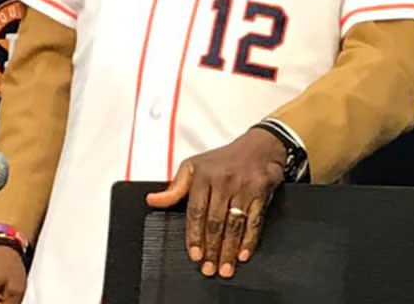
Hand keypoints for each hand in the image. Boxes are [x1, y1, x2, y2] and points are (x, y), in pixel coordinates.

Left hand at [146, 128, 286, 278]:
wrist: (260, 145)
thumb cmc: (224, 159)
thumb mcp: (194, 166)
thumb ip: (175, 187)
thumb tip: (153, 200)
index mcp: (203, 175)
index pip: (196, 211)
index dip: (194, 235)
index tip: (195, 255)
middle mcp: (223, 180)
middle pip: (215, 221)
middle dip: (212, 248)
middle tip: (209, 269)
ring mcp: (244, 186)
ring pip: (234, 224)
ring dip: (229, 249)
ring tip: (225, 268)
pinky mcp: (261, 191)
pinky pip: (254, 220)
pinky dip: (249, 239)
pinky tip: (244, 254)